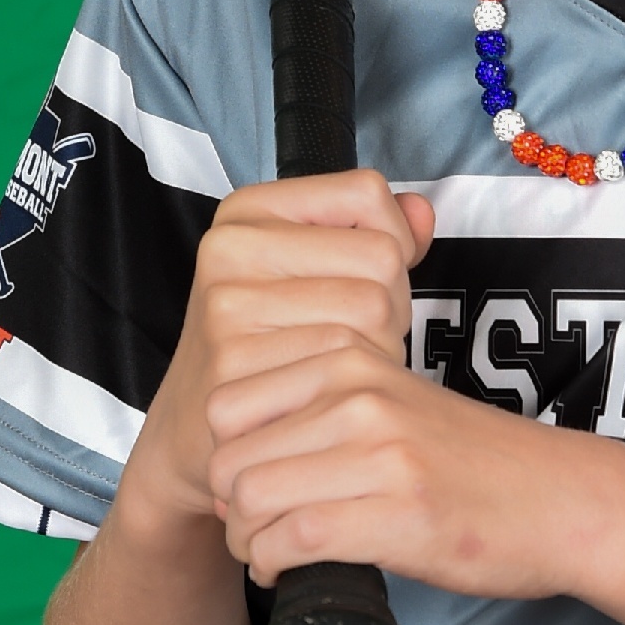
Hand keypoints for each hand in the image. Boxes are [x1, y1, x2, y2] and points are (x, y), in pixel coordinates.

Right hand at [120, 168, 433, 536]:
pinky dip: (356, 383)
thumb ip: (374, 232)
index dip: (389, 239)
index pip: (366, 192)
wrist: (202, 432)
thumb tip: (422, 212)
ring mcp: (227, 305)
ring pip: (374, 306)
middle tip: (346, 337)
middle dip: (389, 303)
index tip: (358, 277)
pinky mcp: (238, 364)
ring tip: (334, 365)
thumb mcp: (311, 270)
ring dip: (379, 346)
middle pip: (380, 255)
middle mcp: (228, 247)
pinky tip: (323, 394)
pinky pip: (348, 359)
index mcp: (246, 211)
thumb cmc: (272, 345)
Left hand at [206, 329, 609, 599]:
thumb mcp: (395, 403)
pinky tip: (290, 572)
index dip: (224, 457)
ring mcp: (380, 453)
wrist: (563, 501)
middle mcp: (359, 395)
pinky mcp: (398, 514)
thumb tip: (234, 458)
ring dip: (248, 542)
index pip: (225, 404)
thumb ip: (324, 408)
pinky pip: (292, 539)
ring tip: (274, 554)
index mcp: (351, 359)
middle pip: (228, 458)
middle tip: (258, 532)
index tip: (252, 487)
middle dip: (230, 509)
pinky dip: (274, 566)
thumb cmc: (475, 463)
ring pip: (251, 498)